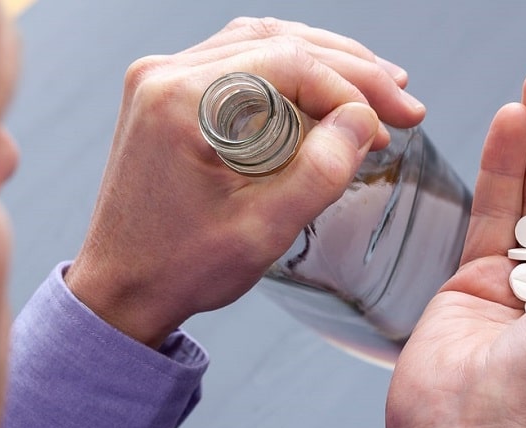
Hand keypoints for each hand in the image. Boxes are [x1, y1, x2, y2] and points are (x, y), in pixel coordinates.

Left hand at [63, 17, 425, 346]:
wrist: (123, 286)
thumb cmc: (180, 266)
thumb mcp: (263, 231)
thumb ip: (320, 172)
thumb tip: (363, 121)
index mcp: (181, 100)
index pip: (290, 63)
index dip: (353, 89)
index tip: (391, 124)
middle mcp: (168, 74)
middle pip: (281, 42)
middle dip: (352, 73)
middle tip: (402, 103)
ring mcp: (168, 78)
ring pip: (267, 42)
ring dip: (328, 64)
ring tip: (377, 91)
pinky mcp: (176, 93)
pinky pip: (246, 61)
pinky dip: (295, 73)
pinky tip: (327, 93)